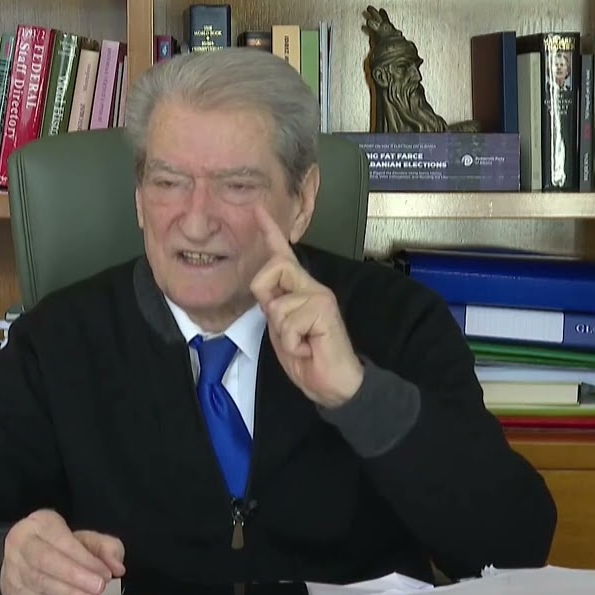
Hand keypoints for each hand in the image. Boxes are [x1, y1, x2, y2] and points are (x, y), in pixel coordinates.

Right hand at [0, 509, 125, 594]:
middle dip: (75, 577)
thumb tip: (117, 567)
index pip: (61, 540)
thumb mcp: (84, 539)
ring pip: (41, 584)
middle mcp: (21, 544)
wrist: (22, 561)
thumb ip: (105, 548)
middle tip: (99, 588)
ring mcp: (14, 569)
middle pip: (45, 561)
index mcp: (40, 524)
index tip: (105, 573)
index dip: (83, 558)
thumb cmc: (58, 547)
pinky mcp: (14, 592)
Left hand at [249, 205, 363, 408]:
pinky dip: (293, 343)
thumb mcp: (283, 331)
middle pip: (273, 268)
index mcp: (300, 291)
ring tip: (302, 343)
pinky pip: (289, 322)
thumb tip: (266, 292)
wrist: (335, 385)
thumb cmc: (311, 359)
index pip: (283, 257)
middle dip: (267, 297)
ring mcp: (320, 296)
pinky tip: (309, 348)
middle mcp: (312, 287)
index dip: (271, 232)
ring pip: (278, 303)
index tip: (259, 209)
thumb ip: (274, 307)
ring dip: (283, 333)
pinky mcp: (324, 310)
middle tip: (286, 329)